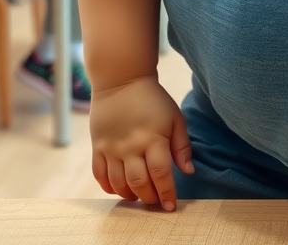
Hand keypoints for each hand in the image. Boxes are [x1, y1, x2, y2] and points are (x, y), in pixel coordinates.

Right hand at [90, 76, 192, 210]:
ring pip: (119, 183)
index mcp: (154, 139)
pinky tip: (118, 189)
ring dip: (130, 195)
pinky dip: (108, 187)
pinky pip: (99, 174)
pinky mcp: (98, 147)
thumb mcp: (175, 118)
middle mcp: (131, 147)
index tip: (171, 206)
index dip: (167, 193)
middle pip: (139, 183)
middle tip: (155, 201)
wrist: (122, 81)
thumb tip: (189, 171)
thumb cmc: (154, 99)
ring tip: (138, 196)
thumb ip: (182, 146)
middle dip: (149, 198)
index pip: (161, 174)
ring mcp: (112, 148)